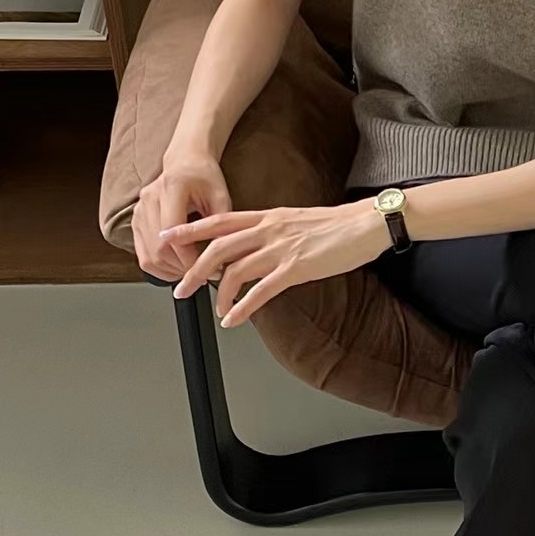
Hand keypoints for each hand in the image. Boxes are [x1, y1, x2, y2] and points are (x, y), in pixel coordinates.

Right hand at [132, 150, 233, 280]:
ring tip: (192, 274)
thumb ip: (221, 226)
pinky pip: (142, 254)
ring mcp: (139, 210)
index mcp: (172, 188)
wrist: (185, 162)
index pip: (175, 235)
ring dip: (171, 271)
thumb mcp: (221, 197)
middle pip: (159, 249)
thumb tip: (222, 259)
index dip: (191, 259)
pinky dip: (159, 267)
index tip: (210, 271)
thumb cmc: (205, 177)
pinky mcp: (136, 221)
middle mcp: (150, 199)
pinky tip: (177, 269)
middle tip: (203, 276)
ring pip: (149, 256)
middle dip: (182, 269)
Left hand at [162, 199, 389, 327]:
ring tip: (213, 310)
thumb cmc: (336, 225)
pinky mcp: (297, 268)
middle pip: (218, 247)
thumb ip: (271, 230)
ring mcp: (282, 248)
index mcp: (267, 216)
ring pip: (236, 271)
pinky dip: (242, 307)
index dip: (190, 229)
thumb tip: (252, 246)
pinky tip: (233, 319)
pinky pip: (261, 291)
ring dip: (218, 294)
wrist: (366, 223)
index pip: (219, 219)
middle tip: (179, 288)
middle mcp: (269, 229)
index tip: (167, 237)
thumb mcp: (295, 220)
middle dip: (193, 270)